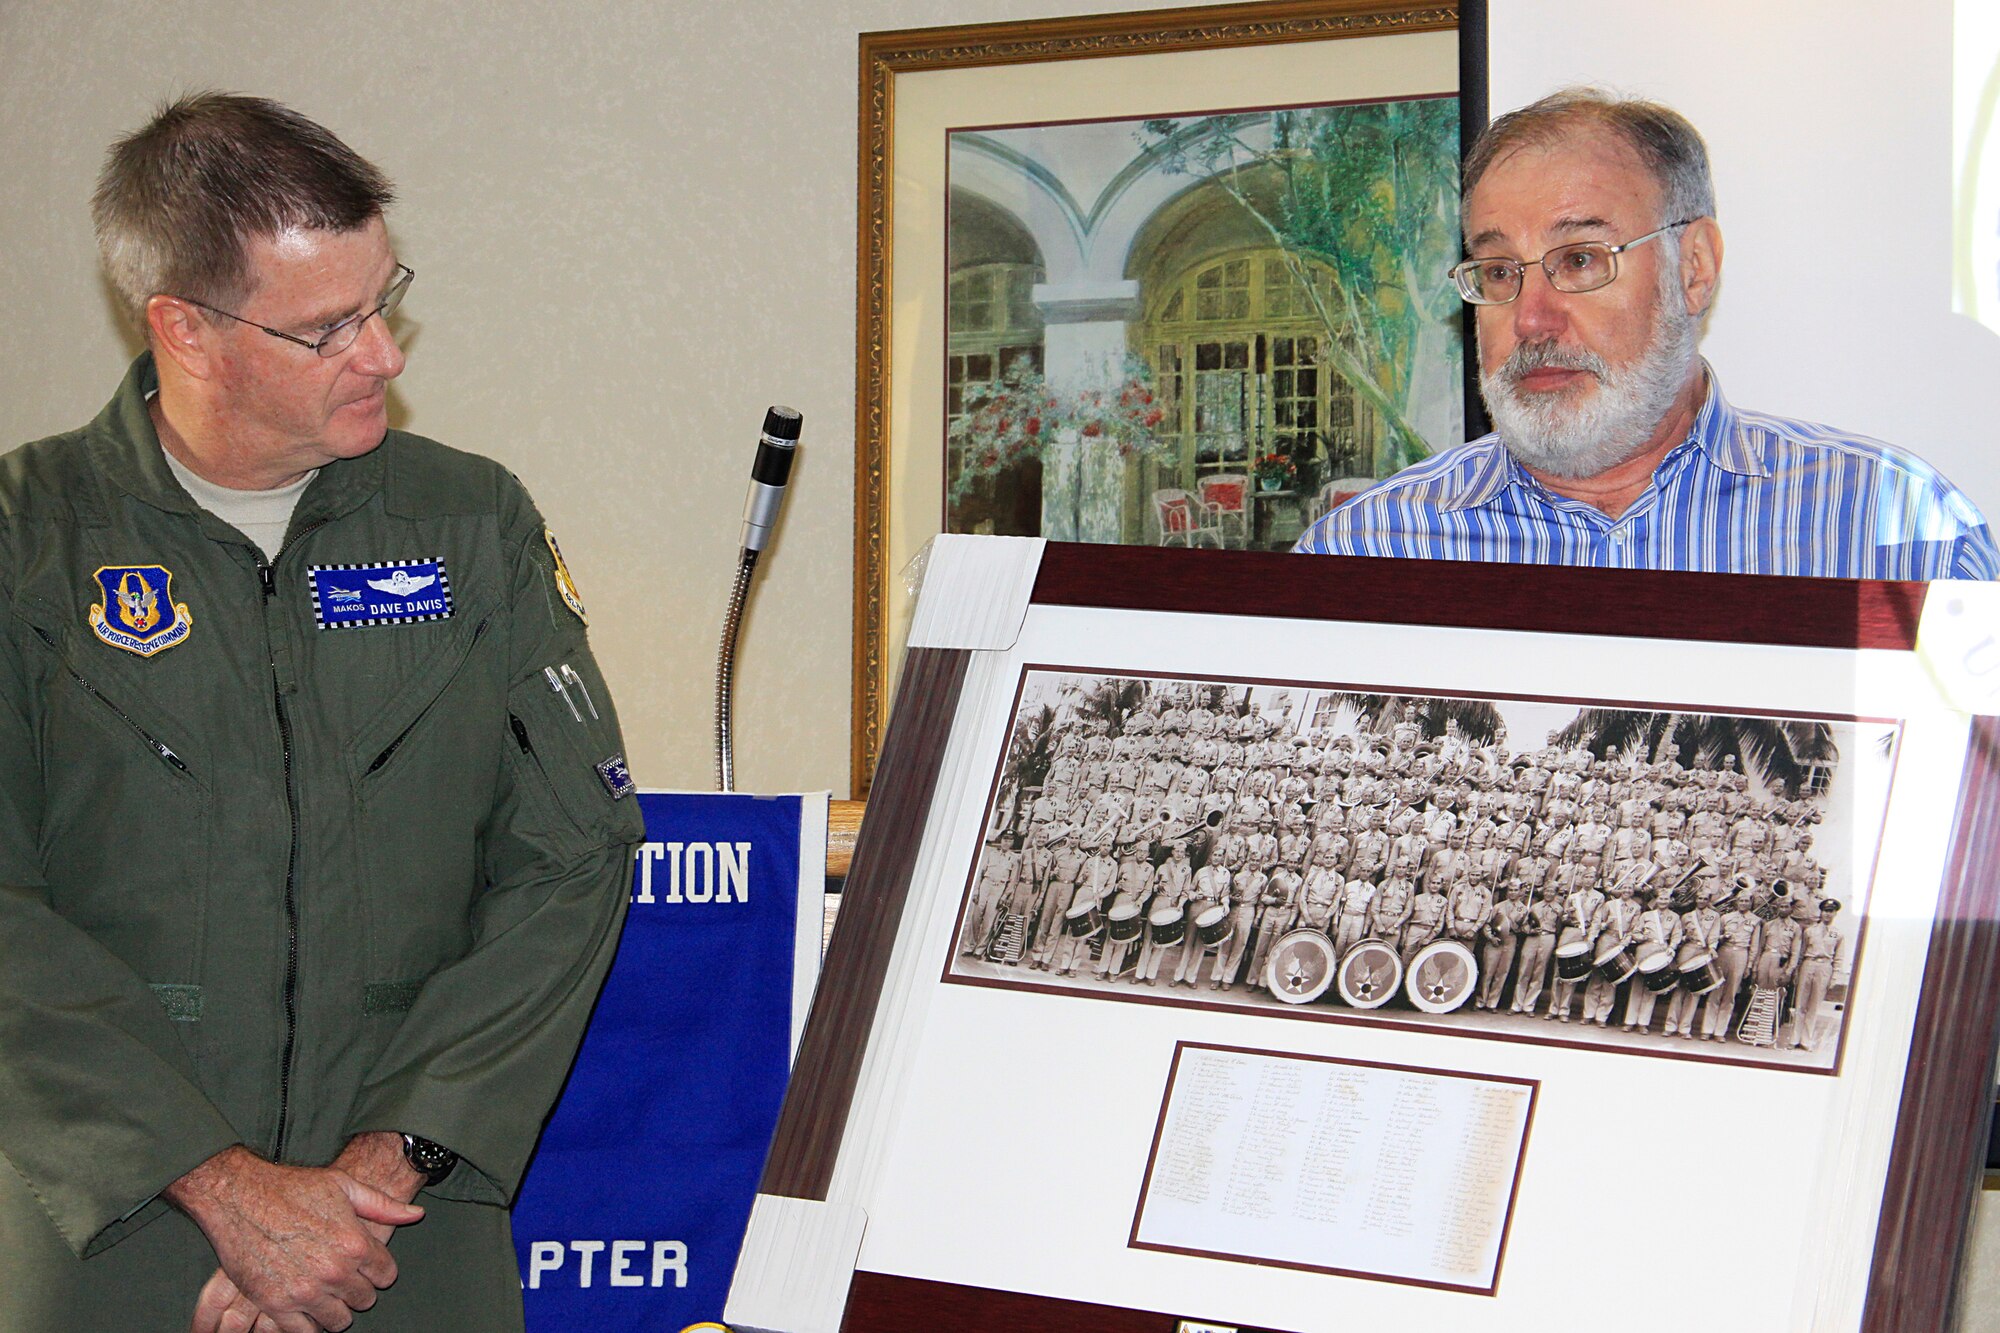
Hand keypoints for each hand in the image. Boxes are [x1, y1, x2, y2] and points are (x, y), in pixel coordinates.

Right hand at [170, 1145, 423, 1332]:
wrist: (240, 1197)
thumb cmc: (292, 1188)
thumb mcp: (344, 1186)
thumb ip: (382, 1205)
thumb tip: (416, 1215)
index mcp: (354, 1243)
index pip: (385, 1275)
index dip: (378, 1271)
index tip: (368, 1268)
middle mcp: (333, 1271)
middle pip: (363, 1300)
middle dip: (358, 1290)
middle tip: (345, 1280)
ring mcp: (304, 1291)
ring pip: (337, 1321)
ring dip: (335, 1310)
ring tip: (327, 1295)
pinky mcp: (275, 1303)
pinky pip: (303, 1332)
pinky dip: (307, 1324)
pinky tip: (306, 1309)